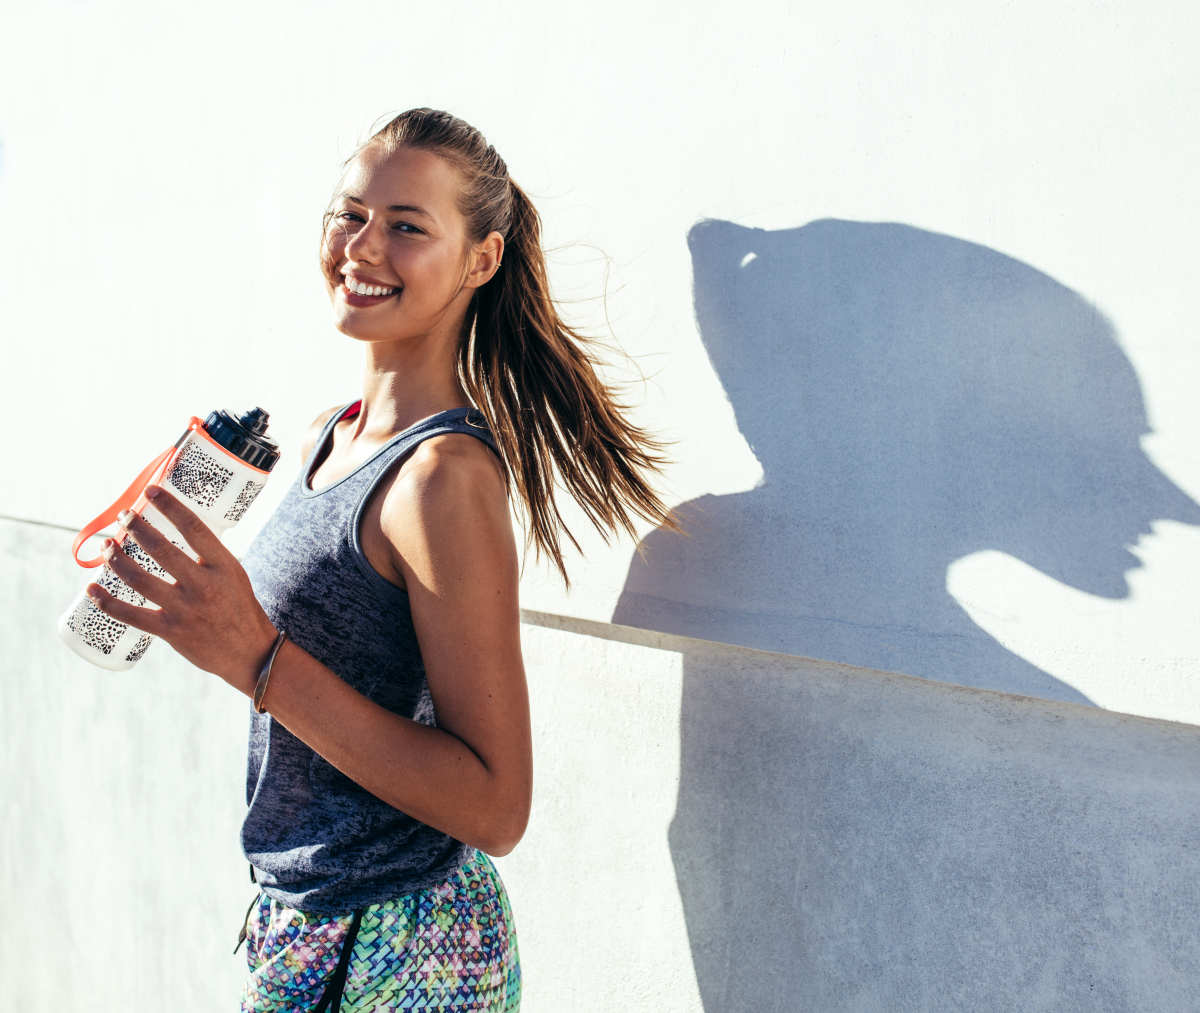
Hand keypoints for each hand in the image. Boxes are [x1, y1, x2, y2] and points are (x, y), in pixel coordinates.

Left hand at [86, 484, 277, 694]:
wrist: (249, 652)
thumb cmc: (239, 608)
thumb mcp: (233, 574)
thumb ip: (207, 556)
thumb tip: (175, 531)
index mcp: (223, 566)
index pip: (193, 527)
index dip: (170, 506)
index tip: (152, 491)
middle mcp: (204, 585)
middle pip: (161, 549)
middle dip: (136, 528)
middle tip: (124, 517)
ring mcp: (185, 609)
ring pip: (140, 579)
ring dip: (117, 559)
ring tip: (108, 546)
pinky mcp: (171, 631)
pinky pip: (131, 615)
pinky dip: (107, 602)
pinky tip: (92, 589)